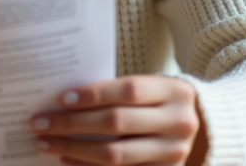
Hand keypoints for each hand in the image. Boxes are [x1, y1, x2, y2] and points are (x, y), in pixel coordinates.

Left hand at [30, 75, 204, 165]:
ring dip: (74, 149)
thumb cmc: (161, 101)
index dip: (94, 94)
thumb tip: (64, 99)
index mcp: (175, 92)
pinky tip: (66, 160)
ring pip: (116, 155)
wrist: (204, 128)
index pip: (129, 91)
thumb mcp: (152, 87)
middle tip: (41, 122)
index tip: (61, 98)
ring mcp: (174, 154)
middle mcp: (179, 123)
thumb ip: (118, 91)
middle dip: (73, 124)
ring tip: (47, 143)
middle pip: (118, 123)